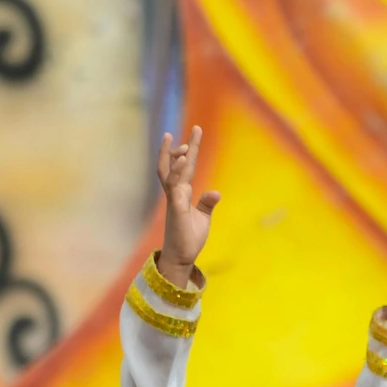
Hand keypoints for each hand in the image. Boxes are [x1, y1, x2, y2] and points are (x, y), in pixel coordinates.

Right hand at [154, 128, 218, 287]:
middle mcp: (176, 193)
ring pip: (170, 173)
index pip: (187, 167)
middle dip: (181, 146)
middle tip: (195, 129)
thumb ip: (207, 204)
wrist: (181, 257)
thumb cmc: (189, 238)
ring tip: (186, 146)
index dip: (192, 148)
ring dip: (177, 157)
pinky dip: (178, 172)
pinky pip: (174, 186)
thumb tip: (216, 192)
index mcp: (182, 193)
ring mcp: (174, 200)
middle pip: (174, 164)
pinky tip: (185, 160)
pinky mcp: (175, 208)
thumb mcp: (203, 218)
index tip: (196, 131)